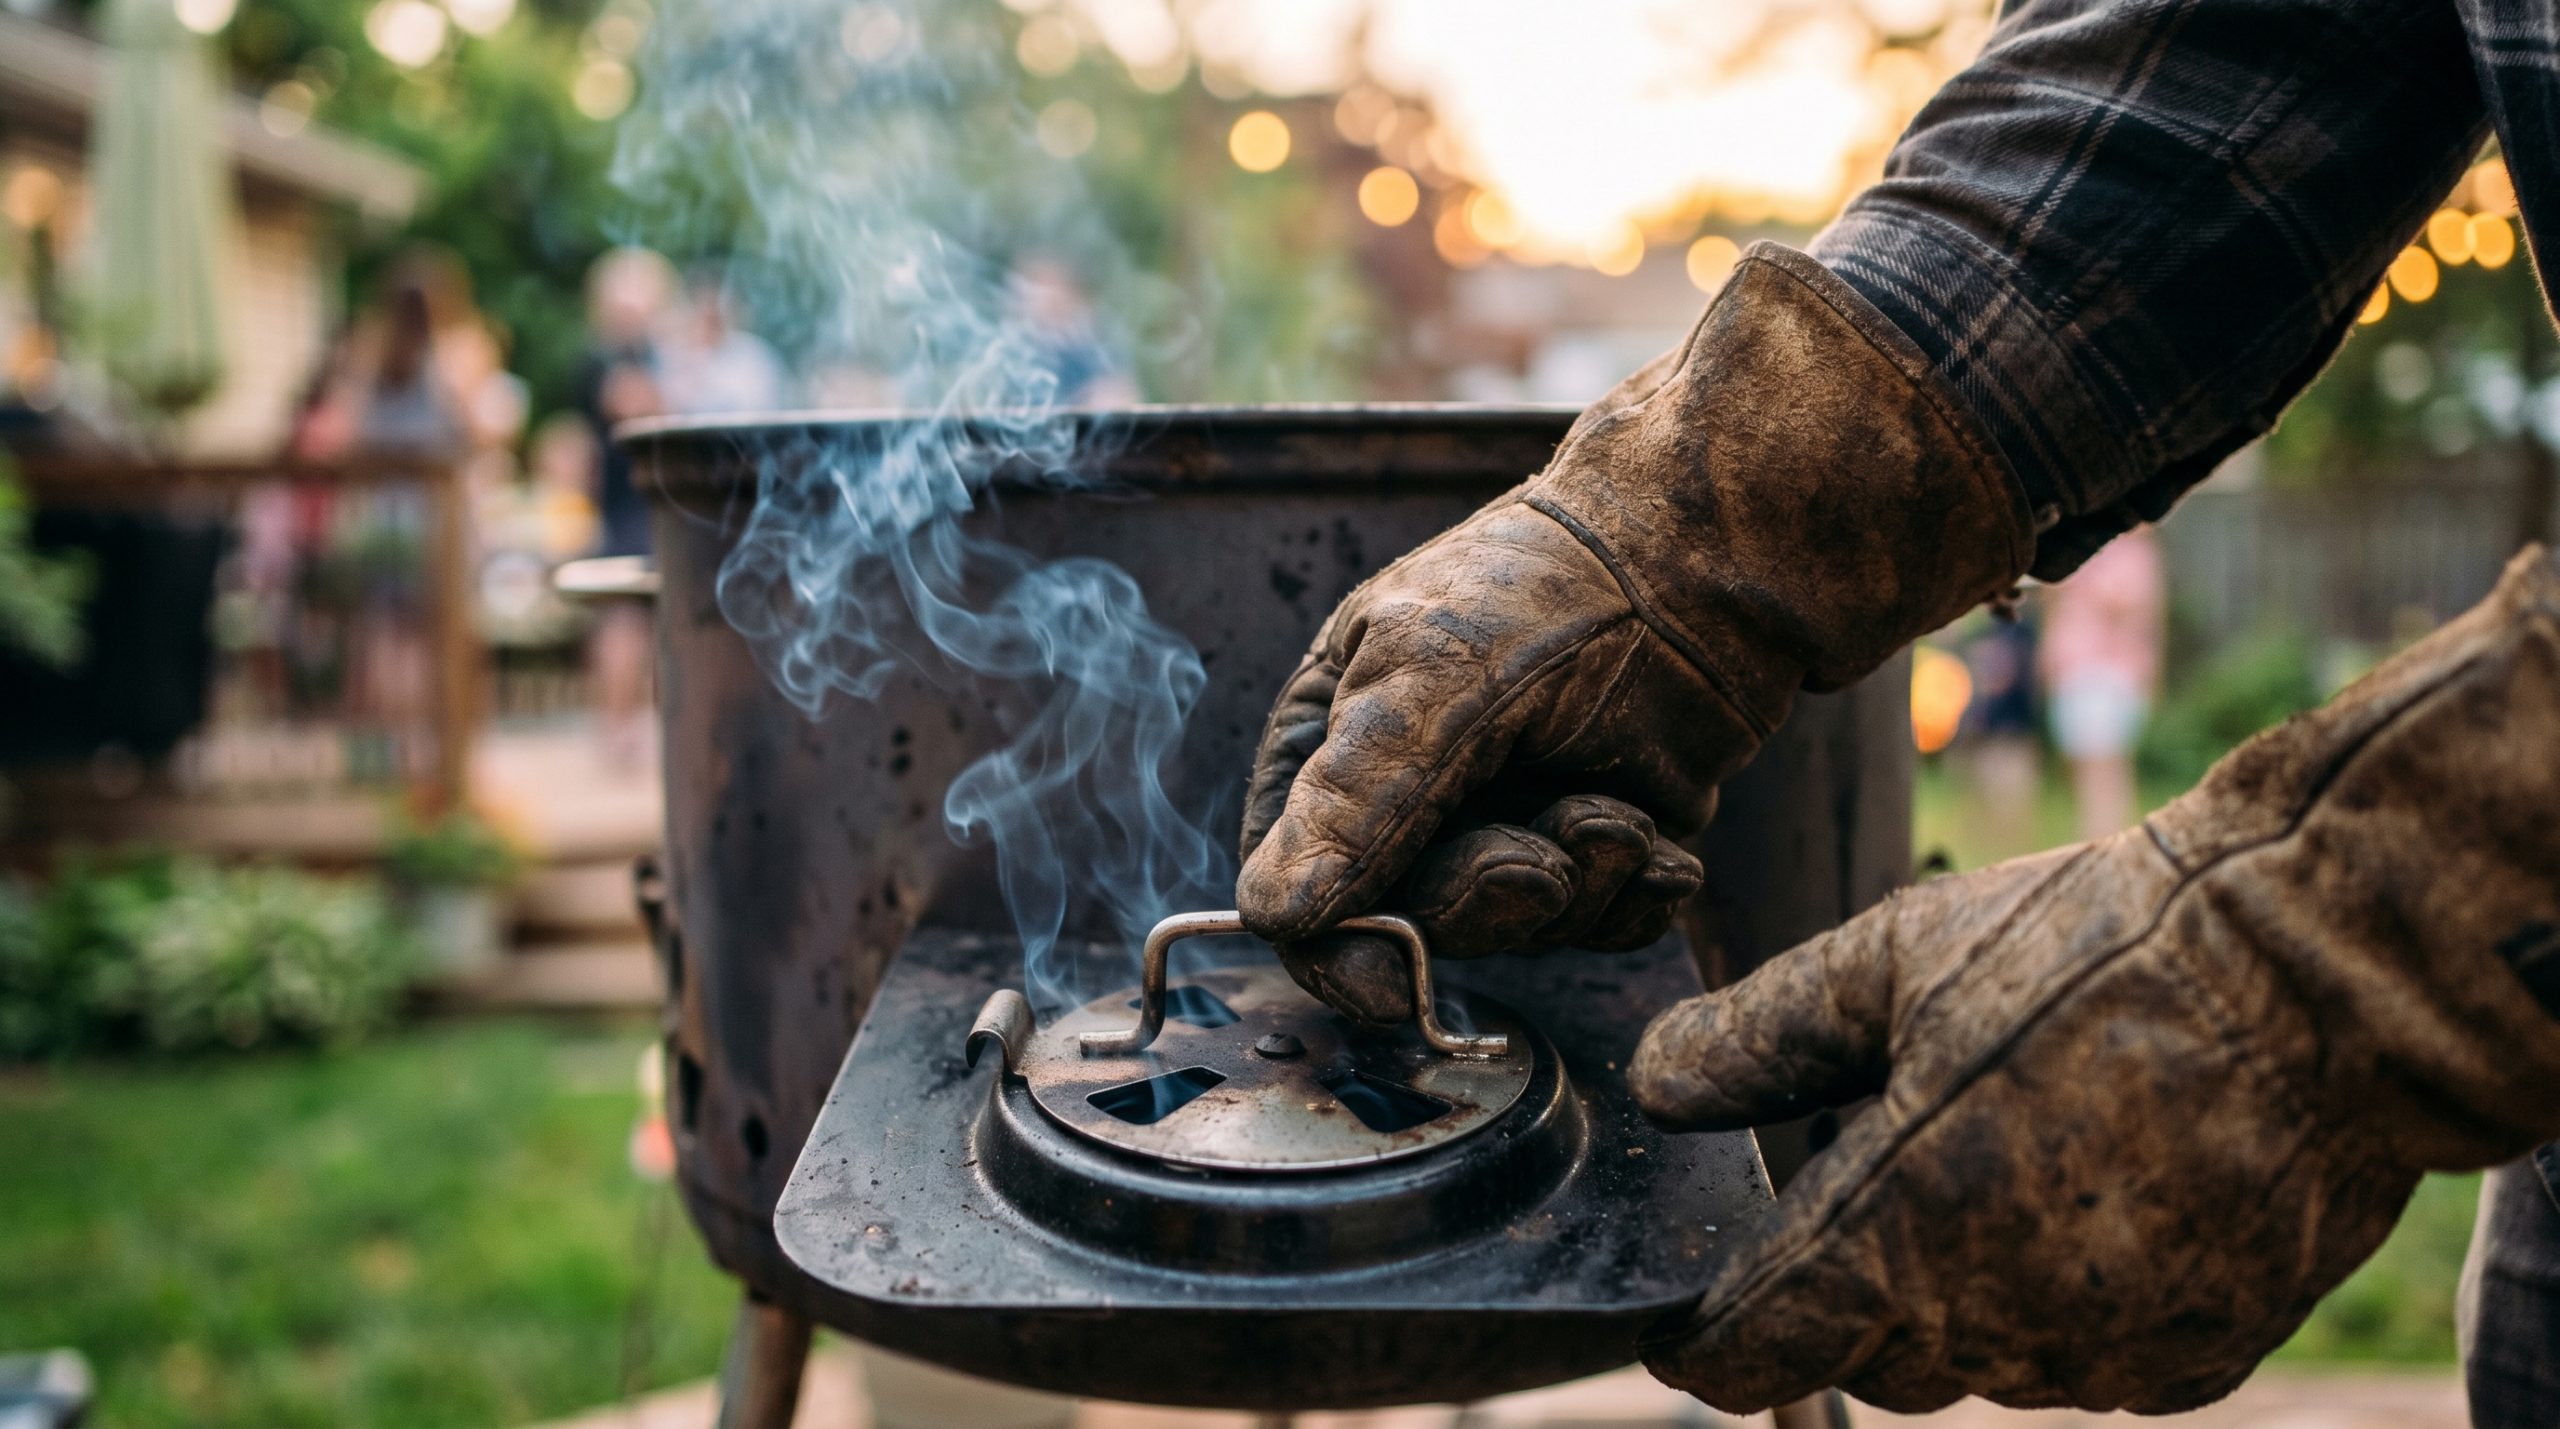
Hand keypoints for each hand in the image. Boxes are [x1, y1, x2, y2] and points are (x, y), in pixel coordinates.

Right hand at [1236, 244, 2029, 1022]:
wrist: (1705, 557)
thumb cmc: (1547, 584)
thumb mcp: (1428, 679)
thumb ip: (1353, 799)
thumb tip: (1268, 912)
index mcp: (1337, 738)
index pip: (1296, 878)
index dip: (1333, 946)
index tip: (1385, 980)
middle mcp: (1415, 792)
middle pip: (1414, 921)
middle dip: (1485, 902)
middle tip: (1545, 862)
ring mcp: (1510, 817)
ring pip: (1516, 930)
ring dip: (1574, 888)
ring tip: (1619, 814)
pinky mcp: (1601, 838)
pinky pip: (1599, 924)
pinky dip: (1631, 899)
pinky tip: (1661, 841)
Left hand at [1629, 547, 2559, 1413]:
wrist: (2325, 976)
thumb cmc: (2097, 949)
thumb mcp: (1893, 959)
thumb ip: (1757, 1036)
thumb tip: (1657, 1086)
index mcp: (1895, 1237)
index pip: (1752, 1356)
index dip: (1703, 1345)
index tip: (1683, 1322)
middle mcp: (1995, 1325)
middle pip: (1866, 1362)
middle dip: (1838, 1298)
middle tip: (1854, 1184)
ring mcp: (2103, 1355)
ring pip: (1977, 1365)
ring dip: (1951, 1300)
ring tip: (1983, 1165)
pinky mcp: (2198, 1358)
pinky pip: (2085, 1362)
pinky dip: (2058, 1304)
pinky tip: (2083, 1202)